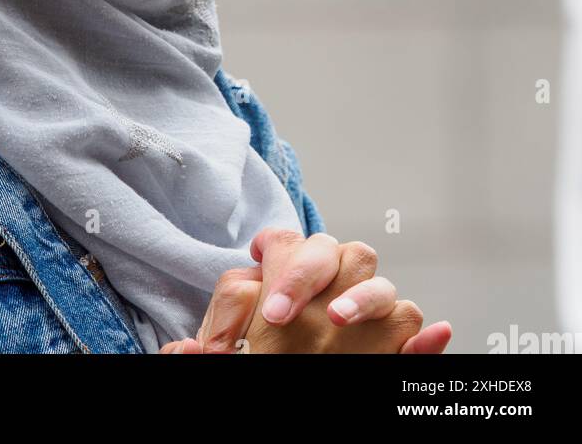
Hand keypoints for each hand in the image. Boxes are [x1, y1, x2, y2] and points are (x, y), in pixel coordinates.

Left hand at [159, 229, 451, 353]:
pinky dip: (425, 334)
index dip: (265, 274)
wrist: (282, 368)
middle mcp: (326, 285)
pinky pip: (417, 325)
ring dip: (361, 292)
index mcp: (284, 274)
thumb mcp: (228, 352)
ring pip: (374, 275)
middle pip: (329, 247)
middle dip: (305, 272)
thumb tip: (182, 352)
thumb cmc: (257, 356)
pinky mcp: (394, 345)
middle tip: (277, 317)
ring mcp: (363, 313)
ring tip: (337, 318)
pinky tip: (433, 334)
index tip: (254, 317)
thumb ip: (213, 344)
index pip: (279, 246)